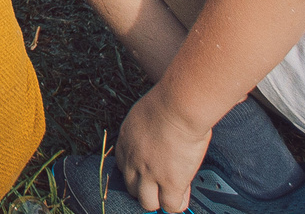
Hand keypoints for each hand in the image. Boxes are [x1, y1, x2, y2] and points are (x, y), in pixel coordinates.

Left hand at [116, 86, 212, 210]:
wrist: (178, 106)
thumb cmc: (168, 101)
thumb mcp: (144, 114)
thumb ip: (145, 130)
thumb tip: (156, 135)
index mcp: (125, 141)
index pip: (122, 167)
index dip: (136, 172)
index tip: (146, 172)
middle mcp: (133, 160)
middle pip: (131, 187)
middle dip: (144, 189)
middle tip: (158, 186)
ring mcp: (150, 174)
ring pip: (147, 202)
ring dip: (158, 200)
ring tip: (169, 195)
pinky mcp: (170, 183)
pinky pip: (170, 205)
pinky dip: (176, 204)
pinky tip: (182, 197)